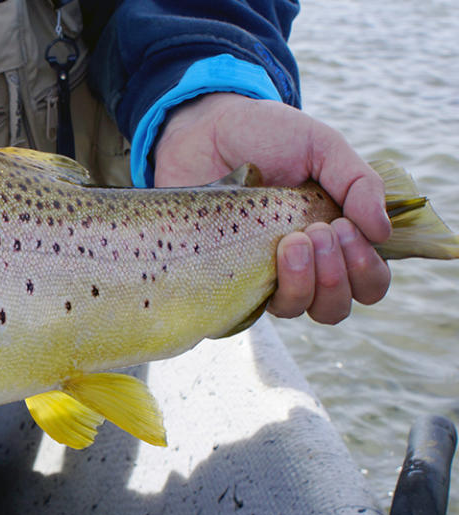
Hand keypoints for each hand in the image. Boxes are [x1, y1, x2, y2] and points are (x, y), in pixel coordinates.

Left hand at [153, 93, 391, 323]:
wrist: (203, 133)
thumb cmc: (265, 137)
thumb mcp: (321, 146)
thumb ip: (359, 182)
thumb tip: (382, 232)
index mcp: (334, 237)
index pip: (368, 282)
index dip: (367, 269)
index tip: (345, 229)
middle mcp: (303, 264)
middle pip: (336, 308)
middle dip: (337, 276)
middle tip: (318, 232)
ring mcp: (264, 273)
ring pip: (299, 309)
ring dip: (306, 282)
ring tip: (292, 241)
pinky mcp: (228, 277)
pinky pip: (251, 307)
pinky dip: (267, 287)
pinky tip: (264, 254)